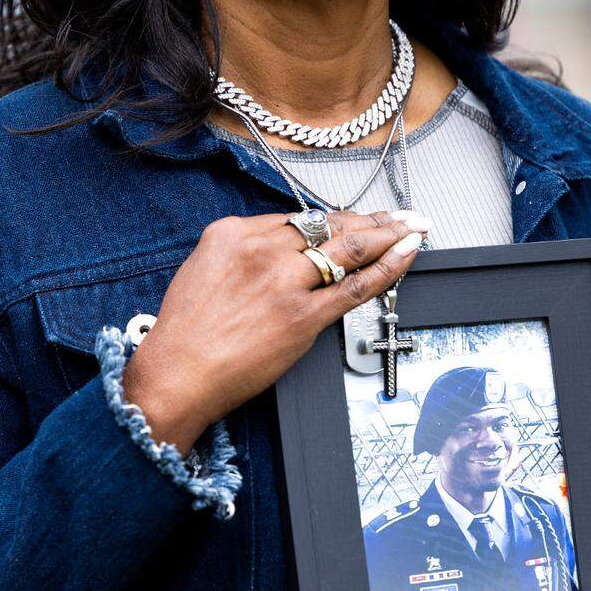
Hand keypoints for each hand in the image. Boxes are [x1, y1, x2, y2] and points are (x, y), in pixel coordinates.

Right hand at [121, 207, 429, 453]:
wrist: (178, 376)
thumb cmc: (186, 334)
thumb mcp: (202, 271)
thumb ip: (242, 254)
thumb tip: (280, 251)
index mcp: (232, 234)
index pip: (297, 218)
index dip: (334, 219)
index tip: (353, 219)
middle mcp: (261, 251)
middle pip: (329, 225)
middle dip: (371, 217)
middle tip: (399, 214)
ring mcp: (285, 282)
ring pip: (349, 247)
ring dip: (388, 233)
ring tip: (412, 227)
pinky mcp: (303, 316)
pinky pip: (357, 285)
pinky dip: (388, 266)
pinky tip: (407, 253)